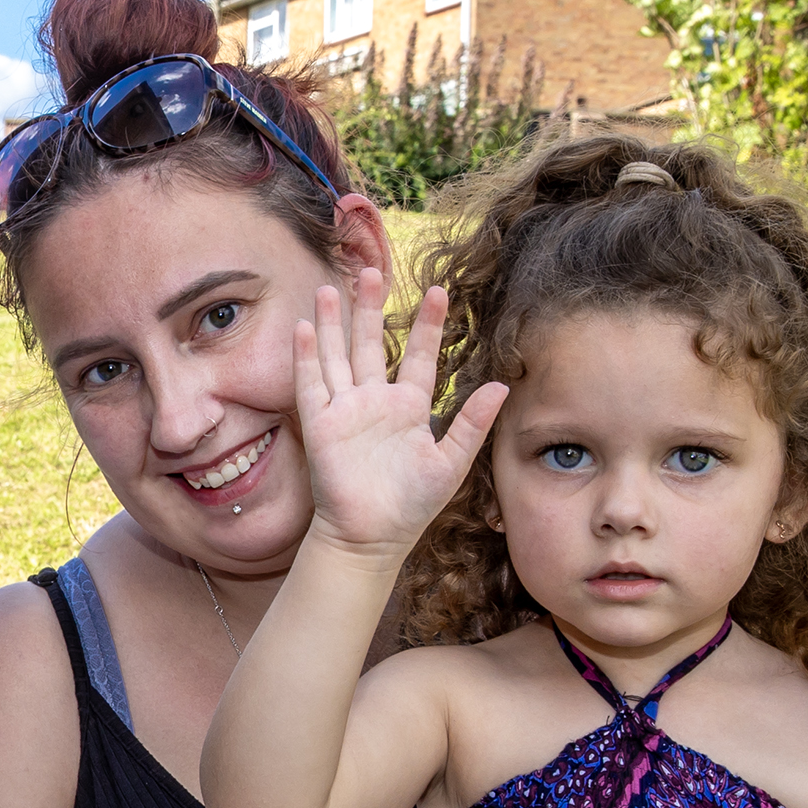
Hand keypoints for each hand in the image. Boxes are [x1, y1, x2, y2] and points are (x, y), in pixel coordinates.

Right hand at [292, 271, 501, 557]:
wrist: (370, 537)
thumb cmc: (411, 506)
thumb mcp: (451, 463)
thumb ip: (472, 424)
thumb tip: (502, 386)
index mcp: (408, 408)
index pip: (418, 356)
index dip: (427, 325)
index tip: (438, 292)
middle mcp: (374, 402)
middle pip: (370, 344)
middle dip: (371, 308)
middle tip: (373, 270)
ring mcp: (345, 411)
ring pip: (337, 355)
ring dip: (334, 322)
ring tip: (333, 287)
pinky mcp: (320, 425)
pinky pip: (311, 384)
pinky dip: (307, 356)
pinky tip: (306, 327)